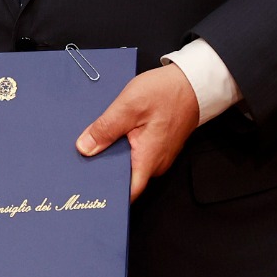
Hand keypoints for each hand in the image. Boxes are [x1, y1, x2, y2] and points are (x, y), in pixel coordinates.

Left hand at [76, 63, 200, 200]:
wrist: (192, 83)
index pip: (128, 192)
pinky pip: (137, 152)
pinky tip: (113, 131)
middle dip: (104, 167)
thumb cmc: (166, 93)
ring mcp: (158, 155)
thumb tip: (85, 148)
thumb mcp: (129, 106)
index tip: (89, 188)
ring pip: (129, 162)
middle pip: (124, 176)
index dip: (108, 193)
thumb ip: (106, 128)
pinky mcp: (158, 146)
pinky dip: (123, 144)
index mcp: (148, 159)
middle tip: (84, 155)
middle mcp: (156, 163)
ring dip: (113, 152)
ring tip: (96, 139)